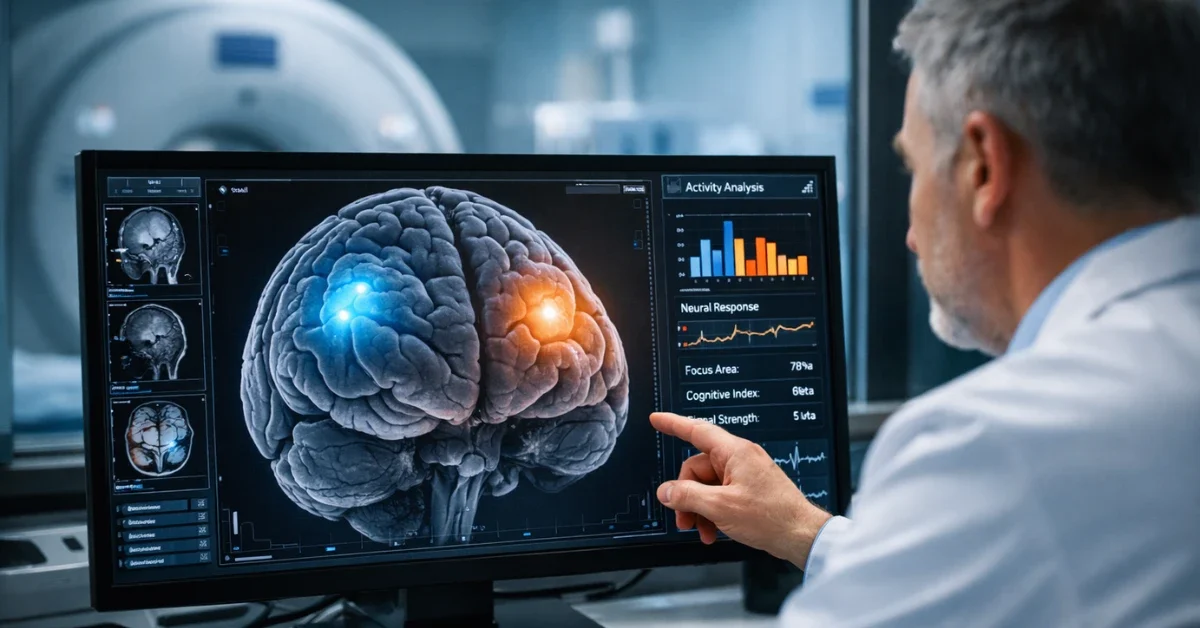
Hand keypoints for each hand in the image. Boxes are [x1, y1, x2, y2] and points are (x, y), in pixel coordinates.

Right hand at [651, 412, 832, 567]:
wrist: (800, 534)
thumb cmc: (771, 517)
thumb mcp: (720, 507)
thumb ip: (687, 496)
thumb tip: (666, 491)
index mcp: (734, 453)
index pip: (697, 430)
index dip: (673, 424)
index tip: (657, 419)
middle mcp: (740, 459)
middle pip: (697, 469)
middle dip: (686, 495)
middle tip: (684, 519)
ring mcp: (745, 475)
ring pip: (707, 486)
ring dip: (699, 509)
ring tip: (701, 530)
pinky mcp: (749, 490)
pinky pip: (720, 495)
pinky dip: (713, 513)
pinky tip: (713, 531)